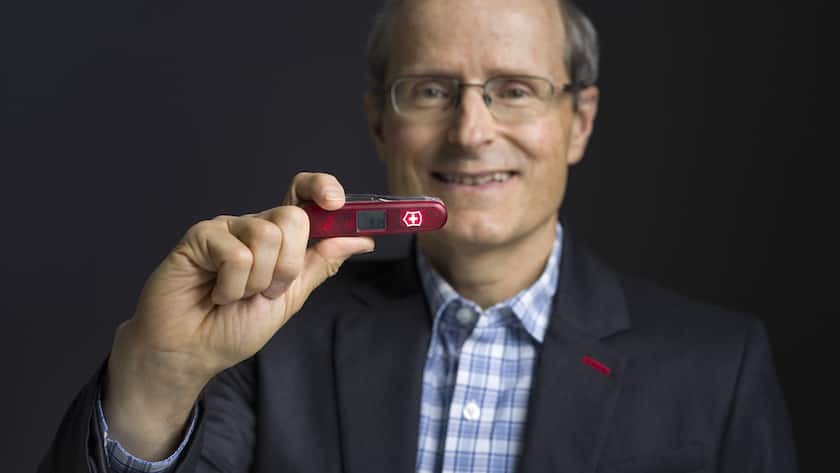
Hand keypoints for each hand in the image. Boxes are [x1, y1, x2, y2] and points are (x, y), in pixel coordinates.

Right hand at [102, 172, 372, 459]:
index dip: (322, 188)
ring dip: (258, 281)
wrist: (191, 353)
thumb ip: (320, 264)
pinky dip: (232, 285)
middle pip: (293, 217)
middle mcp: (252, 226)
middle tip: (267, 291)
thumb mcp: (291, 297)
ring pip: (267, 235)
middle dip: (288, 266)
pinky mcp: (200, 237)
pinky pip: (237, 254)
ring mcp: (226, 229)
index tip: (337, 203)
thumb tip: (360, 240)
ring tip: (235, 295)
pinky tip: (215, 293)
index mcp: (277, 237)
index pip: (302, 195)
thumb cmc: (233, 327)